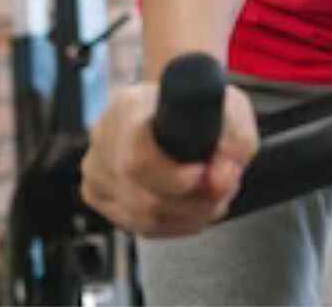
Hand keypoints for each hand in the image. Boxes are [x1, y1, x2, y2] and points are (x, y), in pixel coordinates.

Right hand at [81, 80, 257, 236]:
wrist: (175, 105)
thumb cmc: (199, 105)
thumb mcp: (232, 108)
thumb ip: (236, 142)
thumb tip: (219, 180)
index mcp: (129, 107)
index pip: (138, 160)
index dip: (175, 179)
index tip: (204, 174)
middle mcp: (104, 140)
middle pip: (143, 198)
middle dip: (193, 203)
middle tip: (222, 188)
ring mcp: (96, 170)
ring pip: (142, 219)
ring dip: (189, 215)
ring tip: (213, 195)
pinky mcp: (98, 195)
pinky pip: (139, 227)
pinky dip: (174, 223)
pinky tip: (193, 205)